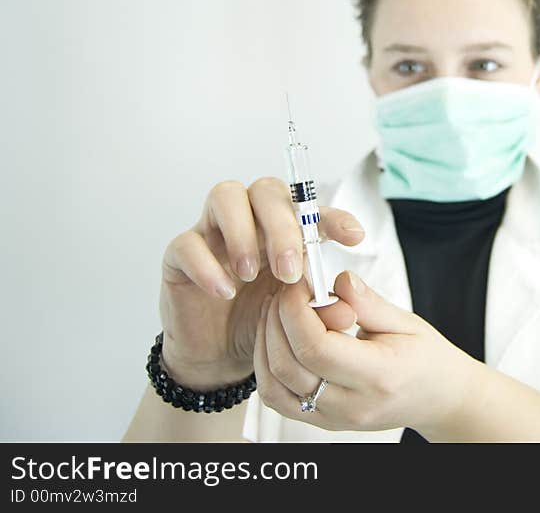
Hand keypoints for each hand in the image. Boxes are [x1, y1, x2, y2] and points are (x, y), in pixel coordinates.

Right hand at [158, 177, 361, 390]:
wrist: (221, 354)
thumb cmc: (263, 320)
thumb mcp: (298, 313)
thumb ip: (321, 307)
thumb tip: (346, 311)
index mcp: (284, 227)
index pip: (309, 206)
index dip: (332, 217)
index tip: (354, 238)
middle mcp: (250, 218)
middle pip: (265, 191)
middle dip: (282, 228)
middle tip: (289, 272)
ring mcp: (213, 231)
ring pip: (224, 196)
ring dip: (242, 233)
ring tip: (251, 274)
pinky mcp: (179, 254)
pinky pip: (187, 242)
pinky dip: (207, 265)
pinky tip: (225, 292)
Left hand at [254, 269, 482, 436]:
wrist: (439, 398)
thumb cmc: (427, 359)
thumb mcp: (406, 322)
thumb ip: (368, 303)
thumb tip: (337, 280)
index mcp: (379, 376)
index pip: (317, 348)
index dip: (296, 311)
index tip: (298, 284)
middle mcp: (353, 404)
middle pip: (289, 365)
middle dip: (276, 320)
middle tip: (285, 291)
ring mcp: (335, 419)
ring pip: (275, 386)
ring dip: (266, 343)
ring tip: (277, 311)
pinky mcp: (322, 421)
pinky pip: (278, 399)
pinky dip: (268, 366)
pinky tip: (278, 339)